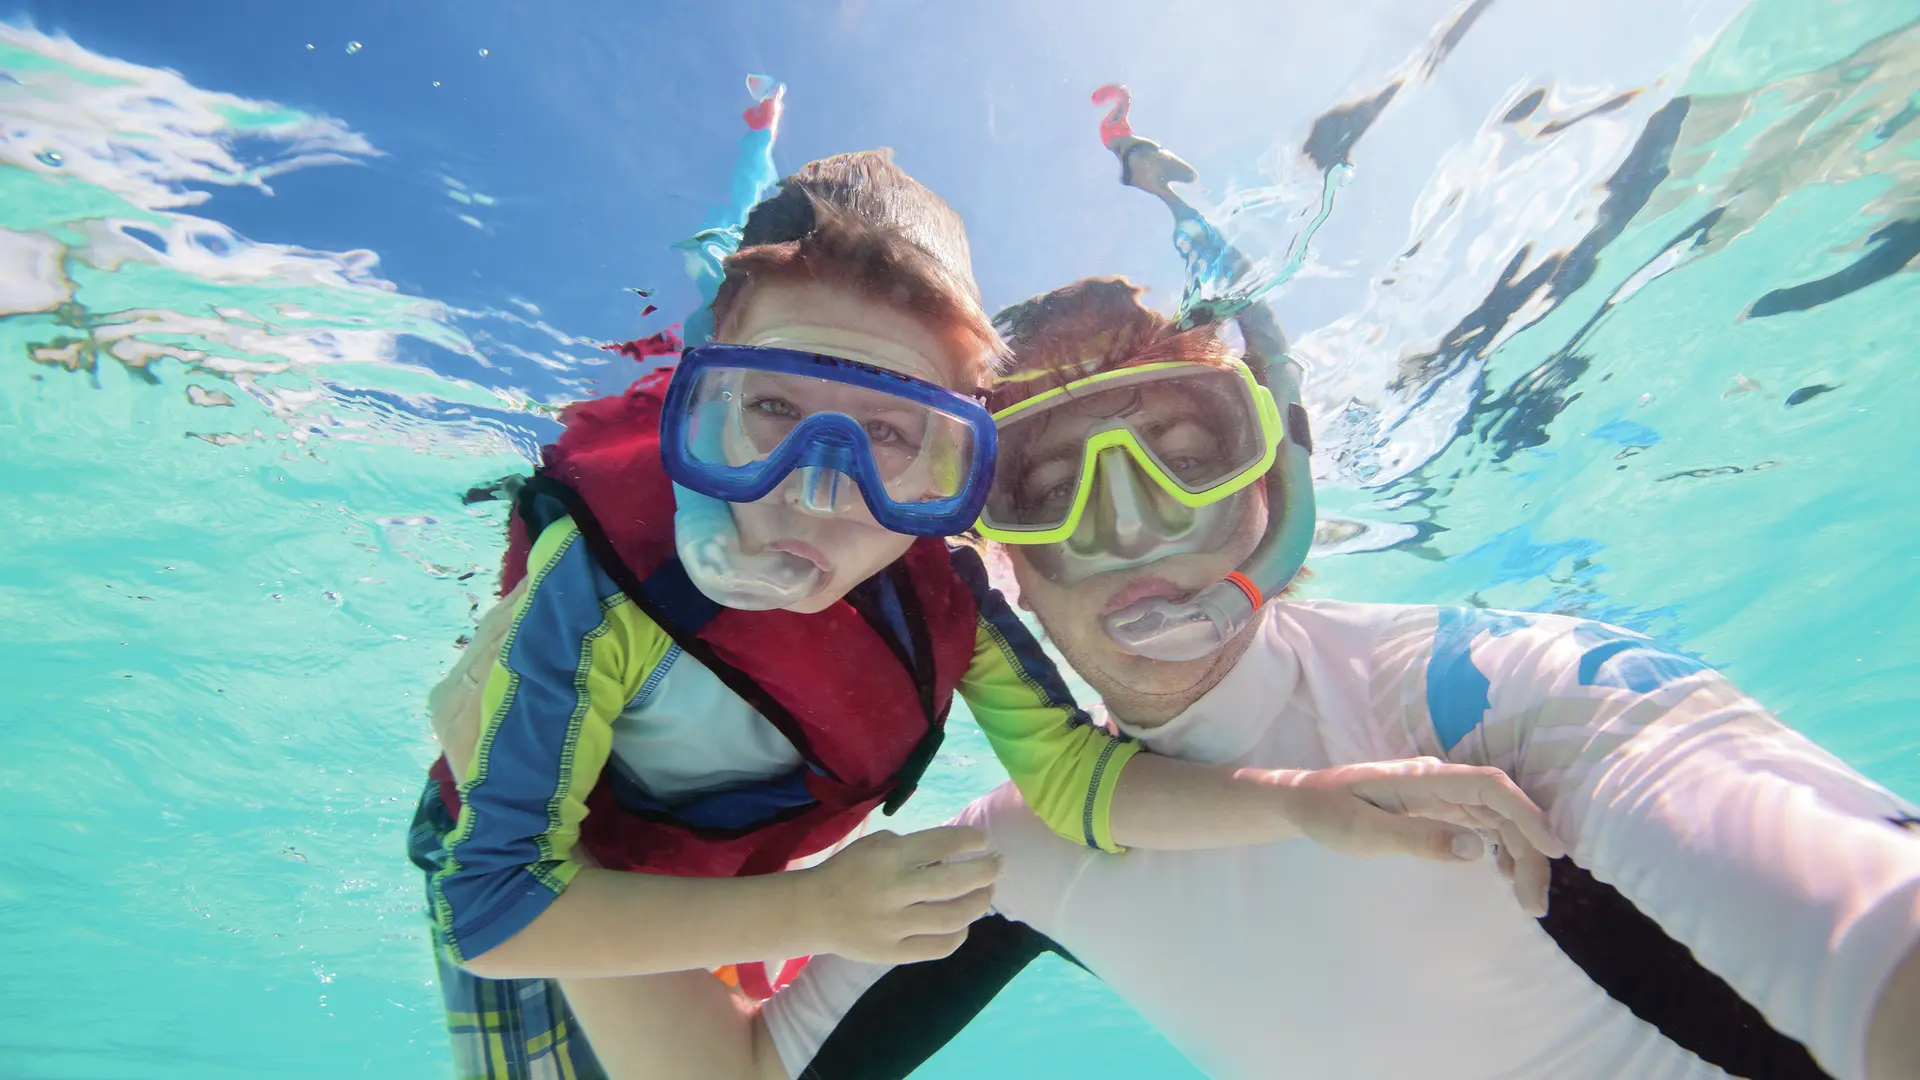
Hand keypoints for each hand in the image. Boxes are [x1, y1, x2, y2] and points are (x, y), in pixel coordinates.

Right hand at [796, 826, 999, 963]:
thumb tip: (953, 855)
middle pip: (954, 882)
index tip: (983, 840)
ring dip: (978, 903)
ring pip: (952, 918)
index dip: (969, 840)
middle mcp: (894, 889)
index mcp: (888, 856)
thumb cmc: (848, 872)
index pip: (941, 844)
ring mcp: (894, 925)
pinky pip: (937, 947)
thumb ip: (912, 847)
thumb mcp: (875, 845)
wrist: (812, 912)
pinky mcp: (893, 953)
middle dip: (986, 871)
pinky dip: (958, 934)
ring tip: (987, 893)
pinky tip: (963, 924)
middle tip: (999, 864)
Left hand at [1272, 758, 1568, 915]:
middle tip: (1536, 904)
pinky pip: (1482, 825)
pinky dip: (1502, 849)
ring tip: (1529, 901)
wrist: (1303, 800)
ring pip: (1497, 819)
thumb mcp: (1364, 833)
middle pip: (1502, 808)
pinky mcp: (1438, 809)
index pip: (1489, 787)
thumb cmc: (1328, 813)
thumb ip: (1417, 839)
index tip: (1554, 849)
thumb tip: (1475, 850)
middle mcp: (1440, 781)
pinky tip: (1506, 876)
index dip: (1527, 814)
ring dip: (1520, 854)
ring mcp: (1441, 794)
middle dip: (1528, 851)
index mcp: (1425, 778)